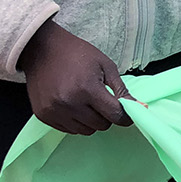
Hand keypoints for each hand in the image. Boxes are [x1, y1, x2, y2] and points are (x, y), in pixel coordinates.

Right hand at [17, 21, 132, 134]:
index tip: (127, 113)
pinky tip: (73, 105)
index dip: (126, 116)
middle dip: (107, 115)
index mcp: (87, 89)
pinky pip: (69, 130)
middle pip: (101, 125)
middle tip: (102, 100)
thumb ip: (121, 89)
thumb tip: (138, 108)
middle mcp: (69, 103)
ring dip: (91, 120)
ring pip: (86, 131)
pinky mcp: (44, 116)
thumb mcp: (105, 65)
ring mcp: (54, 111)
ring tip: (86, 101)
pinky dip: (76, 122)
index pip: (115, 115)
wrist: (42, 50)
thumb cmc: (77, 54)